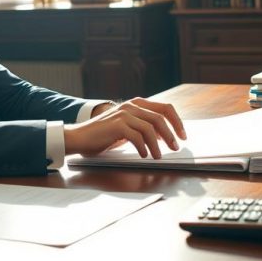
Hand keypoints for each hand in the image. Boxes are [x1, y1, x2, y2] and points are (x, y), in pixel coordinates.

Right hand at [64, 97, 186, 158]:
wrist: (78, 137)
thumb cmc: (102, 136)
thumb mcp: (125, 128)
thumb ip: (141, 128)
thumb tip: (163, 137)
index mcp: (135, 104)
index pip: (164, 108)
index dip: (176, 121)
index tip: (183, 134)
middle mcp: (131, 105)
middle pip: (160, 117)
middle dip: (171, 134)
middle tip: (176, 147)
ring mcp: (124, 114)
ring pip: (150, 128)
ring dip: (157, 145)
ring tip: (158, 156)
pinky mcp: (117, 124)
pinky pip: (137, 136)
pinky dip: (144, 147)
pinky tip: (144, 155)